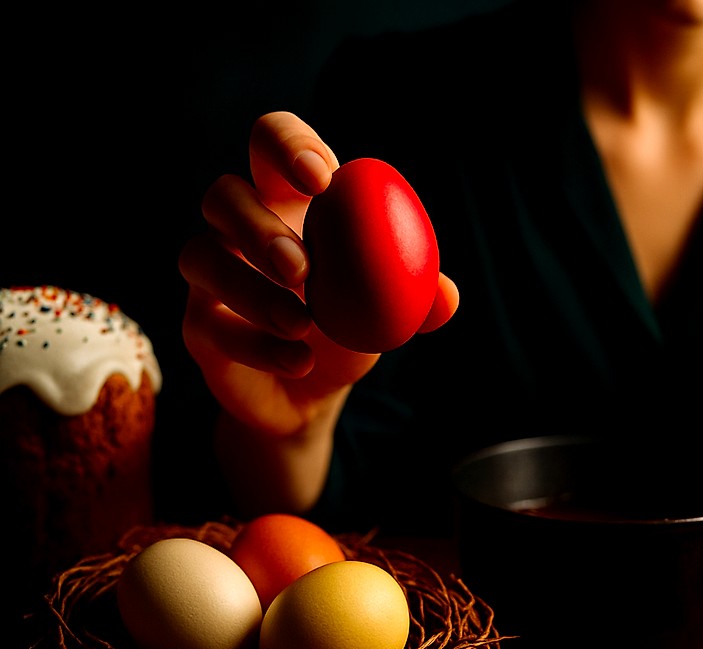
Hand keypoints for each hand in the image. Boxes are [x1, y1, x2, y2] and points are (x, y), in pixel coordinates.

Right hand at [179, 111, 458, 437]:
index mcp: (287, 198)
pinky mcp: (197, 325)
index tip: (322, 177)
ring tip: (303, 322)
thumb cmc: (354, 326)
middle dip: (258, 224)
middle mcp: (237, 227)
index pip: (272, 144)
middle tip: (301, 266)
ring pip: (201, 256)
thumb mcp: (392, 308)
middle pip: (223, 194)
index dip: (288, 146)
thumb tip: (446, 295)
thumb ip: (420, 295)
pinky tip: (300, 360)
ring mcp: (210, 274)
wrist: (314, 392)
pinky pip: (211, 325)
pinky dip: (259, 344)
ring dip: (252, 290)